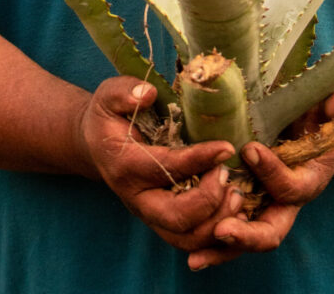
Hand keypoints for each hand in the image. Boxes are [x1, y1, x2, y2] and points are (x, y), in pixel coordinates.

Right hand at [77, 76, 243, 252]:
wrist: (97, 145)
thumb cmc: (108, 117)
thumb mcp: (107, 96)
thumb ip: (124, 92)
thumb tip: (148, 93)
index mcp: (126, 165)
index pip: (167, 168)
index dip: (199, 159)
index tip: (226, 147)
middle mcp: (137, 198)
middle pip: (176, 217)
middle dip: (209, 200)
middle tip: (228, 174)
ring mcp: (148, 214)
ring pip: (185, 238)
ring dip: (216, 222)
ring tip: (236, 194)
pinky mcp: (160, 221)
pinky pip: (189, 241)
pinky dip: (213, 232)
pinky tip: (231, 210)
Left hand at [188, 88, 333, 270]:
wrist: (314, 129)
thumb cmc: (321, 117)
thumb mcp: (331, 108)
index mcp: (309, 179)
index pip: (291, 187)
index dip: (272, 171)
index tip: (250, 149)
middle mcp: (287, 203)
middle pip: (270, 231)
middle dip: (246, 235)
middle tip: (222, 231)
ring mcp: (265, 208)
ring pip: (246, 239)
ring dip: (221, 250)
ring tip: (195, 258)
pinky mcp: (246, 207)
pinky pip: (230, 231)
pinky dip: (212, 246)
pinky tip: (191, 258)